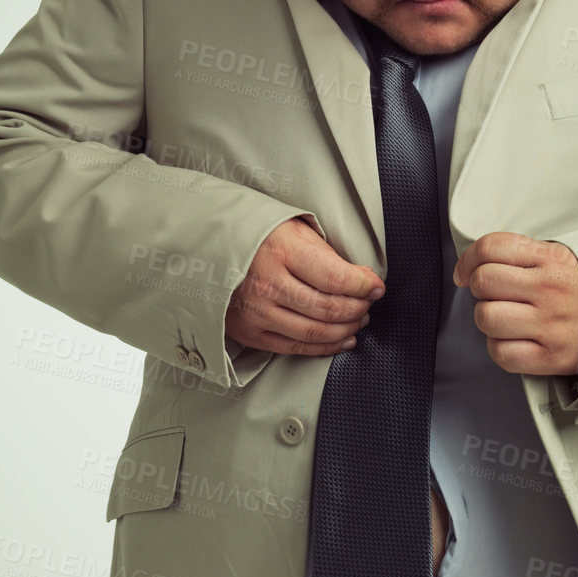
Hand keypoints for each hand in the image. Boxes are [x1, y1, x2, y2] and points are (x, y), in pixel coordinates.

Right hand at [224, 217, 383, 355]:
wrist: (201, 250)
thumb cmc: (251, 234)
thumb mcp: (289, 228)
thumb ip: (323, 252)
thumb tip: (359, 276)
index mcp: (280, 251)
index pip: (336, 278)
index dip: (364, 285)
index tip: (376, 286)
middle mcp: (267, 285)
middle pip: (329, 308)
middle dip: (358, 308)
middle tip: (368, 302)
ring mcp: (257, 313)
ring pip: (316, 332)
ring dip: (346, 329)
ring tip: (359, 320)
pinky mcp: (250, 333)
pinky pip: (296, 348)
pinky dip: (325, 347)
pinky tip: (343, 340)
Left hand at [452, 232, 577, 376]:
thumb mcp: (559, 260)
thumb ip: (519, 255)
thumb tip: (467, 268)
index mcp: (553, 259)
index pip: (491, 247)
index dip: (467, 260)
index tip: (464, 273)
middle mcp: (552, 290)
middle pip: (484, 282)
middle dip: (480, 290)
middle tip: (496, 297)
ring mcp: (552, 325)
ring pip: (486, 317)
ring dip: (488, 320)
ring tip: (507, 319)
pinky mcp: (551, 357)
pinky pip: (500, 353)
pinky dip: (500, 348)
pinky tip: (515, 341)